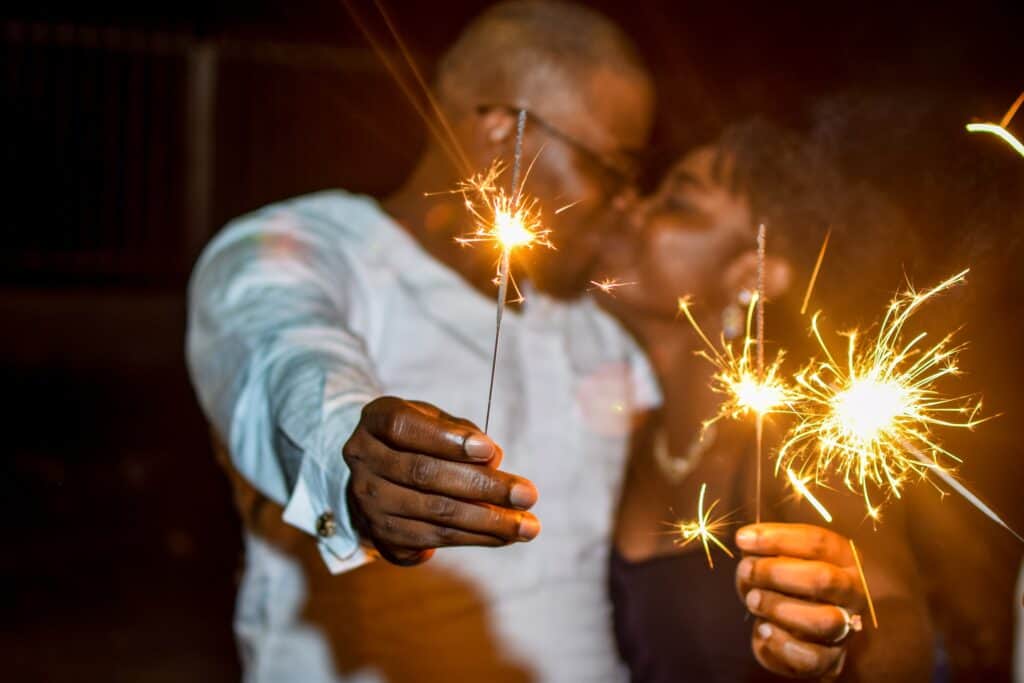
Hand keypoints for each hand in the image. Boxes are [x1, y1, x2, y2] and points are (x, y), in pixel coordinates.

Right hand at [343, 396, 539, 565]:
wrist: (380, 477)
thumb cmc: (419, 438)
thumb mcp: (436, 420)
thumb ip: (462, 432)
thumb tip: (493, 459)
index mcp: (374, 420)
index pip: (404, 427)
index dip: (446, 439)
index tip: (489, 450)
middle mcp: (362, 460)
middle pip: (423, 474)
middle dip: (483, 486)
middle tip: (528, 495)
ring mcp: (368, 502)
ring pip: (433, 513)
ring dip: (488, 522)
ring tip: (527, 525)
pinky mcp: (382, 535)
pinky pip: (434, 539)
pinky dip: (475, 538)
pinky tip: (505, 536)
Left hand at [735, 523, 865, 678]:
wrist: (812, 628)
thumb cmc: (790, 580)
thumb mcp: (781, 557)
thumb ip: (766, 550)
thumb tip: (747, 543)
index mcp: (844, 558)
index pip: (817, 542)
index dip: (777, 538)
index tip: (742, 539)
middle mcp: (852, 593)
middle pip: (822, 579)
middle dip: (775, 573)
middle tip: (747, 570)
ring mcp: (844, 629)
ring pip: (822, 621)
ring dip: (778, 608)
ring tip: (752, 599)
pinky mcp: (829, 660)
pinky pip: (810, 658)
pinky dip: (780, 643)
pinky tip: (762, 629)